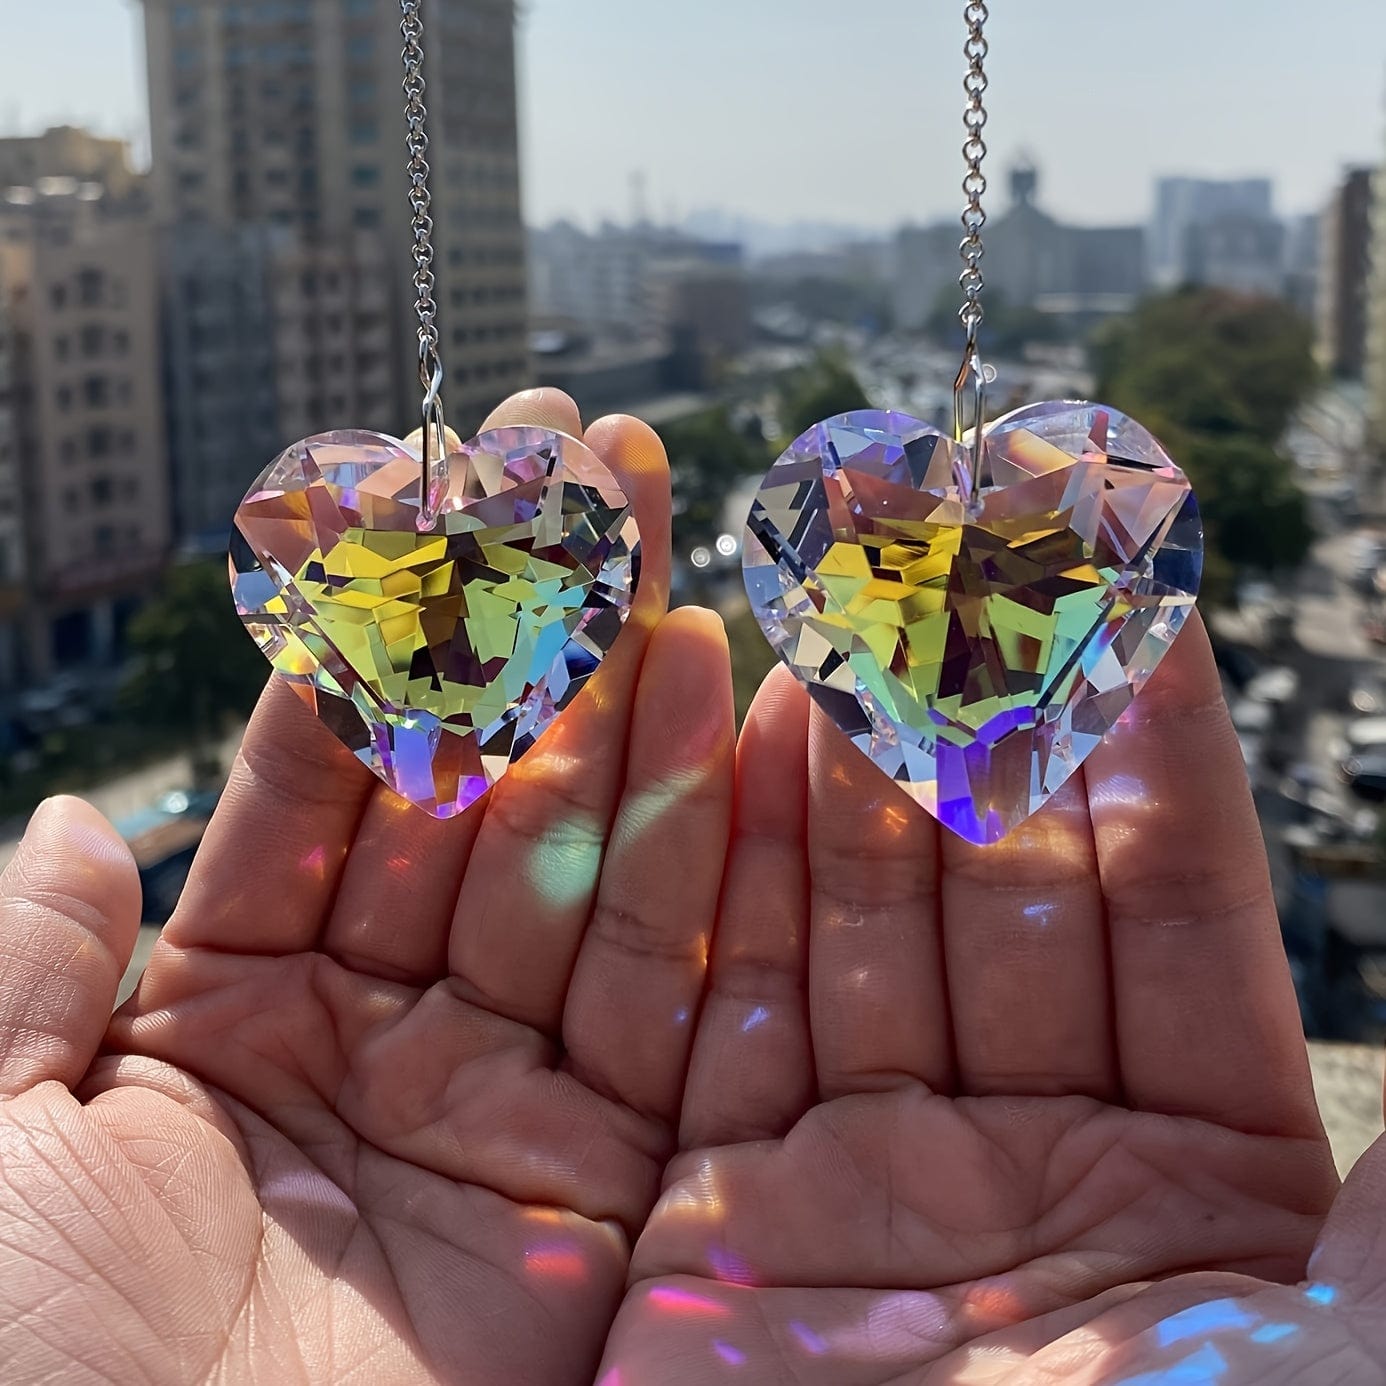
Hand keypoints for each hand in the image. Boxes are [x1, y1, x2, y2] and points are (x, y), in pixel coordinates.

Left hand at [0, 390, 738, 1383]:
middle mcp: (371, 1045)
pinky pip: (660, 994)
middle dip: (531, 626)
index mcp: (216, 1023)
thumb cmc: (14, 1381)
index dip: (380, 632)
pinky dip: (699, 852)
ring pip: (579, 868)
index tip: (440, 488)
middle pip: (473, 794)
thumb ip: (27, 975)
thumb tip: (69, 823)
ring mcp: (497, 1110)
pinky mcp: (604, 1191)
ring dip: (627, 707)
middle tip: (585, 460)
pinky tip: (727, 709)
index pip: (322, 782)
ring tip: (666, 552)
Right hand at [601, 617, 1366, 1383]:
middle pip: (1001, 884)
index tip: (1135, 596)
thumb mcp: (1336, 1373)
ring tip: (855, 610)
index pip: (1174, 903)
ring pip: (867, 918)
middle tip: (962, 559)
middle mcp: (1030, 1152)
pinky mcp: (730, 1199)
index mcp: (1194, 1174)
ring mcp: (876, 1167)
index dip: (1155, 743)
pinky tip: (764, 728)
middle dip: (986, 712)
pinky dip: (744, 866)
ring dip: (860, 756)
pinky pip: (742, 1000)